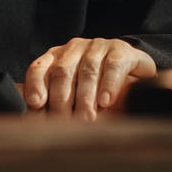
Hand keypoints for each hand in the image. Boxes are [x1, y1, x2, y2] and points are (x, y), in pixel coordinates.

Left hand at [24, 38, 156, 119]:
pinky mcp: (121, 50)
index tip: (36, 103)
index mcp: (56, 59)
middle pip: (62, 72)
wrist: (136, 79)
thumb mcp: (73, 100)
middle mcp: (74, 49)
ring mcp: (97, 46)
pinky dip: (108, 84)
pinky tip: (106, 101)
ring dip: (86, 97)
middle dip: (62, 100)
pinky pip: (113, 65)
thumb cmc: (97, 94)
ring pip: (87, 70)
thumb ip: (54, 107)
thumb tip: (36, 120)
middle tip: (66, 124)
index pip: (39, 68)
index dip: (35, 85)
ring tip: (87, 119)